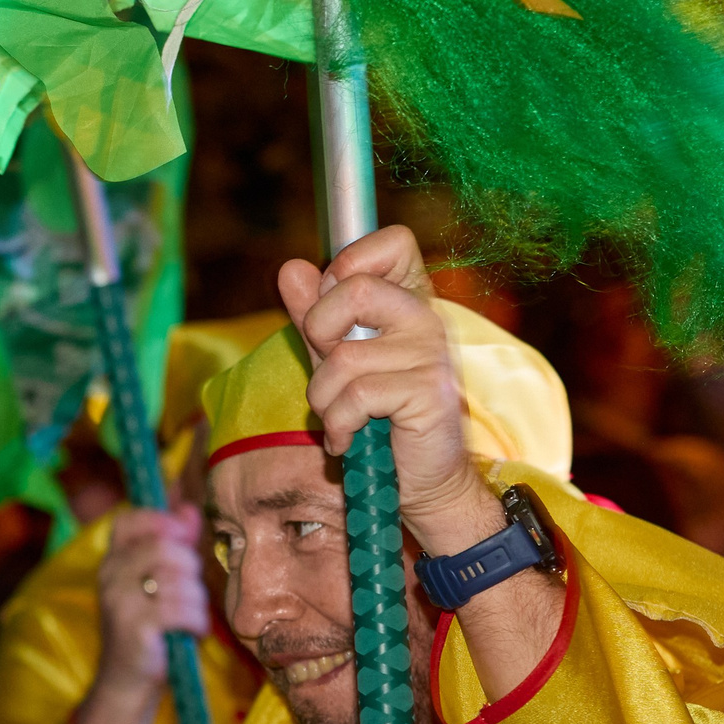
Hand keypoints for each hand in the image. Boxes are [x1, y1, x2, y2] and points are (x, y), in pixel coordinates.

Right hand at [93, 506, 209, 692]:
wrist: (126, 684)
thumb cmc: (147, 630)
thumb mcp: (157, 583)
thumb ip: (173, 544)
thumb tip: (189, 509)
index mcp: (112, 561)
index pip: (129, 520)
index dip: (160, 521)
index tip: (180, 539)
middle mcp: (110, 576)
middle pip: (163, 547)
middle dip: (190, 568)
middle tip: (191, 592)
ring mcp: (120, 602)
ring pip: (179, 581)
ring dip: (197, 602)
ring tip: (191, 618)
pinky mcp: (136, 628)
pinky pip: (182, 610)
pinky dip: (197, 622)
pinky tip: (192, 632)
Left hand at [280, 225, 494, 557]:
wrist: (421, 482)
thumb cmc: (377, 416)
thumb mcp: (335, 358)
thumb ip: (313, 314)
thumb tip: (291, 268)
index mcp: (410, 300)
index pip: (393, 241)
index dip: (349, 262)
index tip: (335, 309)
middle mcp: (427, 318)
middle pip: (354, 288)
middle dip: (318, 331)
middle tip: (329, 368)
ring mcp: (433, 355)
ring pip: (343, 356)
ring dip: (324, 398)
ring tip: (341, 417)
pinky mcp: (430, 393)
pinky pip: (356, 395)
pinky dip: (339, 424)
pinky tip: (349, 438)